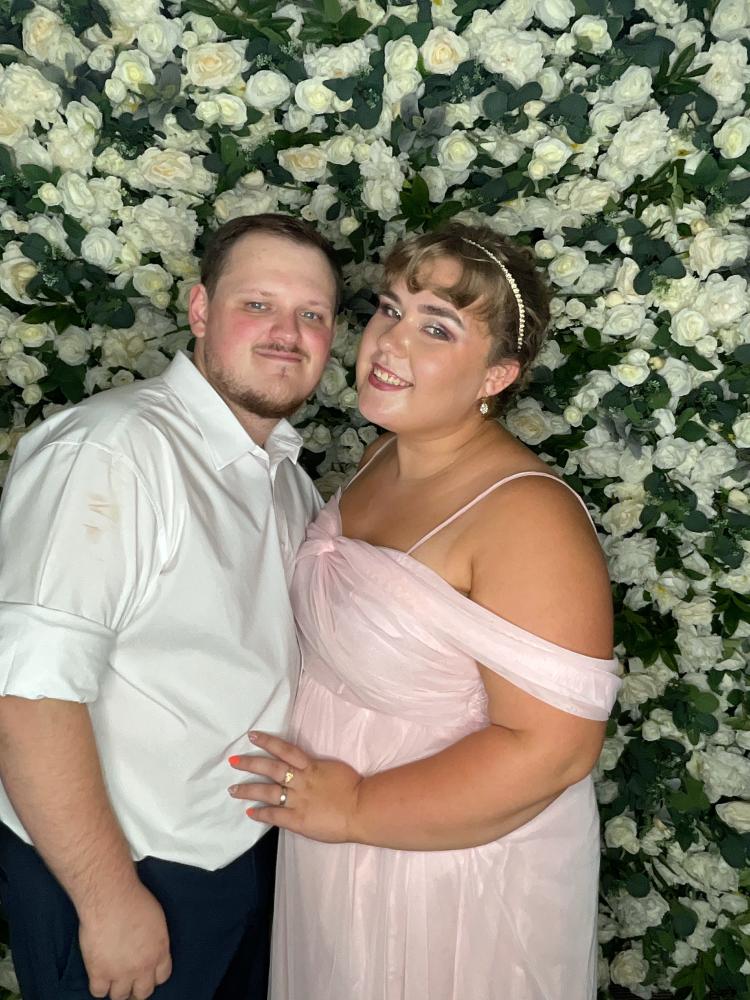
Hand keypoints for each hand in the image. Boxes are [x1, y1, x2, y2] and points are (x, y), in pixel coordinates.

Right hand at [78, 880, 171, 999]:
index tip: (147, 975)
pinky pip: (99, 992)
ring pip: (120, 996)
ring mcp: (121, 972)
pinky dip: (98, 986)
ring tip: (113, 981)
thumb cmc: (133, 899)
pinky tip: (98, 977)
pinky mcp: (99, 972)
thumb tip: (149, 945)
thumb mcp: (156, 918)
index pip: (162, 976)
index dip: (153, 977)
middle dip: (137, 989)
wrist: (111, 897)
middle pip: (143, 992)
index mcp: (160, 951)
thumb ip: (155, 938)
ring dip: (118, 990)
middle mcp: (143, 966)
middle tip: (130, 984)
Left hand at [228, 731, 362, 843]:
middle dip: (250, 764)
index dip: (268, 742)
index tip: (252, 736)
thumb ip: (318, 770)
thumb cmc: (354, 789)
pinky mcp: (298, 819)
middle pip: (271, 768)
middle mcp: (302, 781)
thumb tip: (306, 768)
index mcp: (312, 766)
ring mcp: (298, 800)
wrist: (362, 809)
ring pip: (268, 792)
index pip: (285, 750)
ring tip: (233, 789)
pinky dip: (261, 813)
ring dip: (249, 790)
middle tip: (233, 761)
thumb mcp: (335, 770)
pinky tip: (250, 812)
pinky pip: (276, 815)